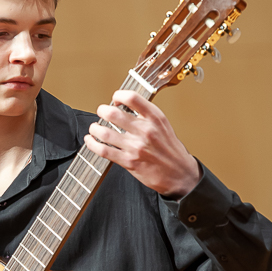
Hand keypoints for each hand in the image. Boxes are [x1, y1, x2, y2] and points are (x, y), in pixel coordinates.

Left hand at [84, 90, 200, 198]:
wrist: (181, 174)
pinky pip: (104, 150)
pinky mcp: (129, 162)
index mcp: (155, 118)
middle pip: (113, 113)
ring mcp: (136, 147)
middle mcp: (145, 130)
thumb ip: (146, 116)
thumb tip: (124, 107)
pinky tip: (90, 141)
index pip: (132, 98)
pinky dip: (92, 144)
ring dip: (94, 128)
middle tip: (101, 112)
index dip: (118, 95)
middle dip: (102, 110)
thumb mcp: (164, 126)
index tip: (115, 100)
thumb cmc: (171, 150)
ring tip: (94, 128)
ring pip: (104, 132)